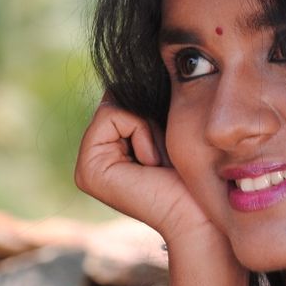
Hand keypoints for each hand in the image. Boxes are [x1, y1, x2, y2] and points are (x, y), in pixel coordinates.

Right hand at [75, 96, 214, 241]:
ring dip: (146, 127)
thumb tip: (128, 72)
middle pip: (114, 100)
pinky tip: (151, 163)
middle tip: (162, 156)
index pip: (119, 100)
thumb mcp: (165, 129)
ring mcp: (85, 167)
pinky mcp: (88, 171)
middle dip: (146, 119)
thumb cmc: (191, 175)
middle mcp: (91, 160)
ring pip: (113, 105)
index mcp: (106, 152)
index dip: (148, 113)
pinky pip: (112, 115)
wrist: (200, 213)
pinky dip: (141, 131)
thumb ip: (142, 105)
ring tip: (157, 161)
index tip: (164, 149)